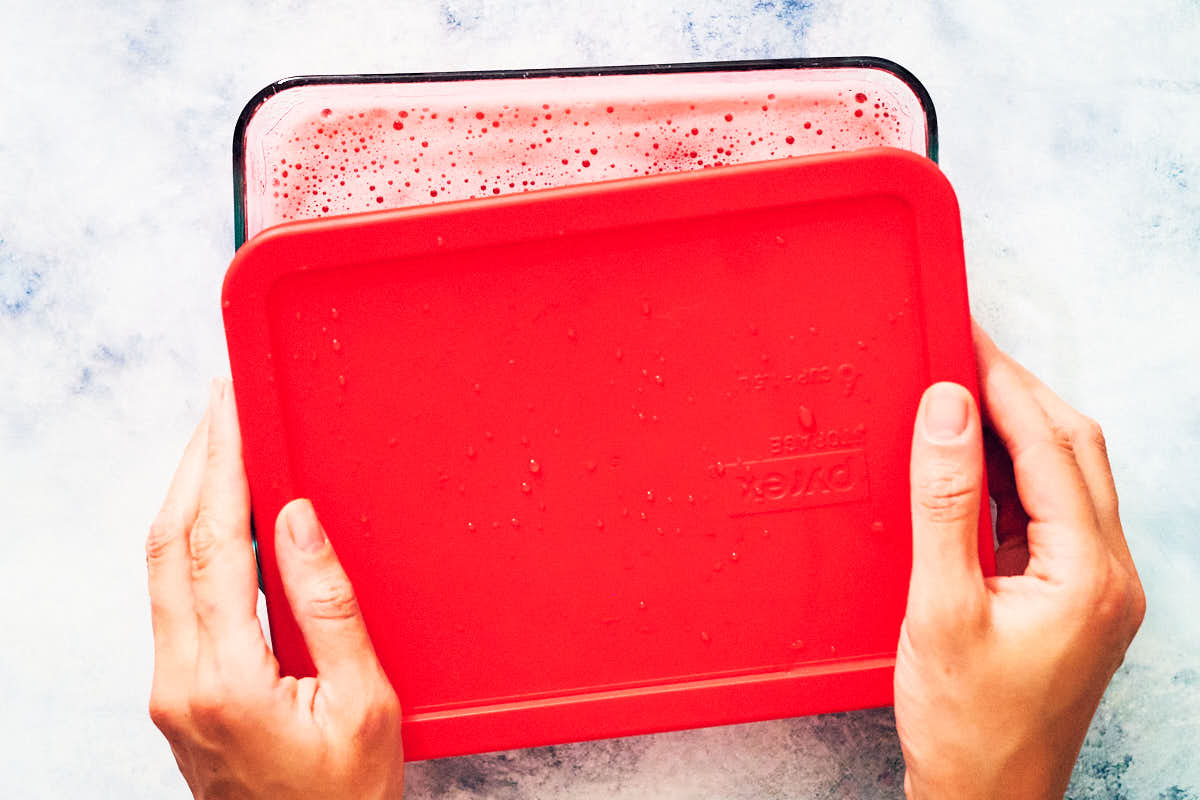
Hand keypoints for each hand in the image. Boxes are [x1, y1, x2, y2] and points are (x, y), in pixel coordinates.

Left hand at [145, 379, 402, 798]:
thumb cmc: (345, 796)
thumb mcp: (365, 703)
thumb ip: (328, 606)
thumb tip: (297, 520)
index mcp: (227, 682)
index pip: (211, 546)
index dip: (221, 467)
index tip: (232, 409)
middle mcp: (180, 682)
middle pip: (167, 545)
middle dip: (194, 462)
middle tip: (221, 404)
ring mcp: (170, 689)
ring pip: (159, 568)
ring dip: (186, 496)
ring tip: (219, 441)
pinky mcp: (176, 694)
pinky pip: (170, 596)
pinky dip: (188, 538)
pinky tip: (216, 514)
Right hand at [894, 320, 1144, 798]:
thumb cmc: (967, 727)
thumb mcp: (940, 609)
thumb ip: (945, 503)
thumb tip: (947, 411)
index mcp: (1088, 574)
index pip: (1050, 447)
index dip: (1004, 383)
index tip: (963, 338)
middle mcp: (1108, 573)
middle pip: (1073, 449)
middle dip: (1017, 392)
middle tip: (961, 352)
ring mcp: (1096, 586)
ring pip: (1066, 476)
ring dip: (1016, 428)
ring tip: (960, 394)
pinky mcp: (1072, 598)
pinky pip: (1049, 511)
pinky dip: (1011, 473)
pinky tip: (971, 461)